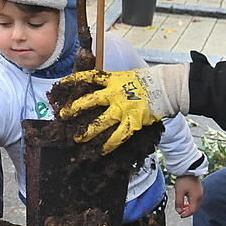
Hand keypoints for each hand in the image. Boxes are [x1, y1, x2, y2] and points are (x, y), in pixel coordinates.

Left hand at [57, 64, 188, 153]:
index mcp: (112, 80)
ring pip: (101, 122)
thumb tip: (97, 84)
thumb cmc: (146, 80)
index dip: (72, 80)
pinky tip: (102, 151)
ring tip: (77, 138)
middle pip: (89, 101)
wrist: (165, 87)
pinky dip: (110, 144)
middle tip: (63, 115)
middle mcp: (114, 93)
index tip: (59, 84)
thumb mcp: (125, 75)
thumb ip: (110, 81)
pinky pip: (119, 135)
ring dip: (88, 131)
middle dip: (74, 109)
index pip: (88, 77)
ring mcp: (123, 108)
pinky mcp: (133, 121)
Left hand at [173, 175, 202, 217]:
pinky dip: (191, 202)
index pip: (192, 210)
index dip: (186, 214)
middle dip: (188, 211)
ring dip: (189, 207)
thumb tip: (179, 211)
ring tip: (183, 207)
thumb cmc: (184, 179)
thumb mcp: (179, 192)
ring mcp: (200, 192)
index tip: (181, 215)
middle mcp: (200, 196)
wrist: (189, 169)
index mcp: (196, 197)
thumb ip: (179, 202)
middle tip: (181, 212)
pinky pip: (196, 199)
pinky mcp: (199, 189)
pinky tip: (186, 200)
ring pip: (196, 204)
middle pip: (195, 208)